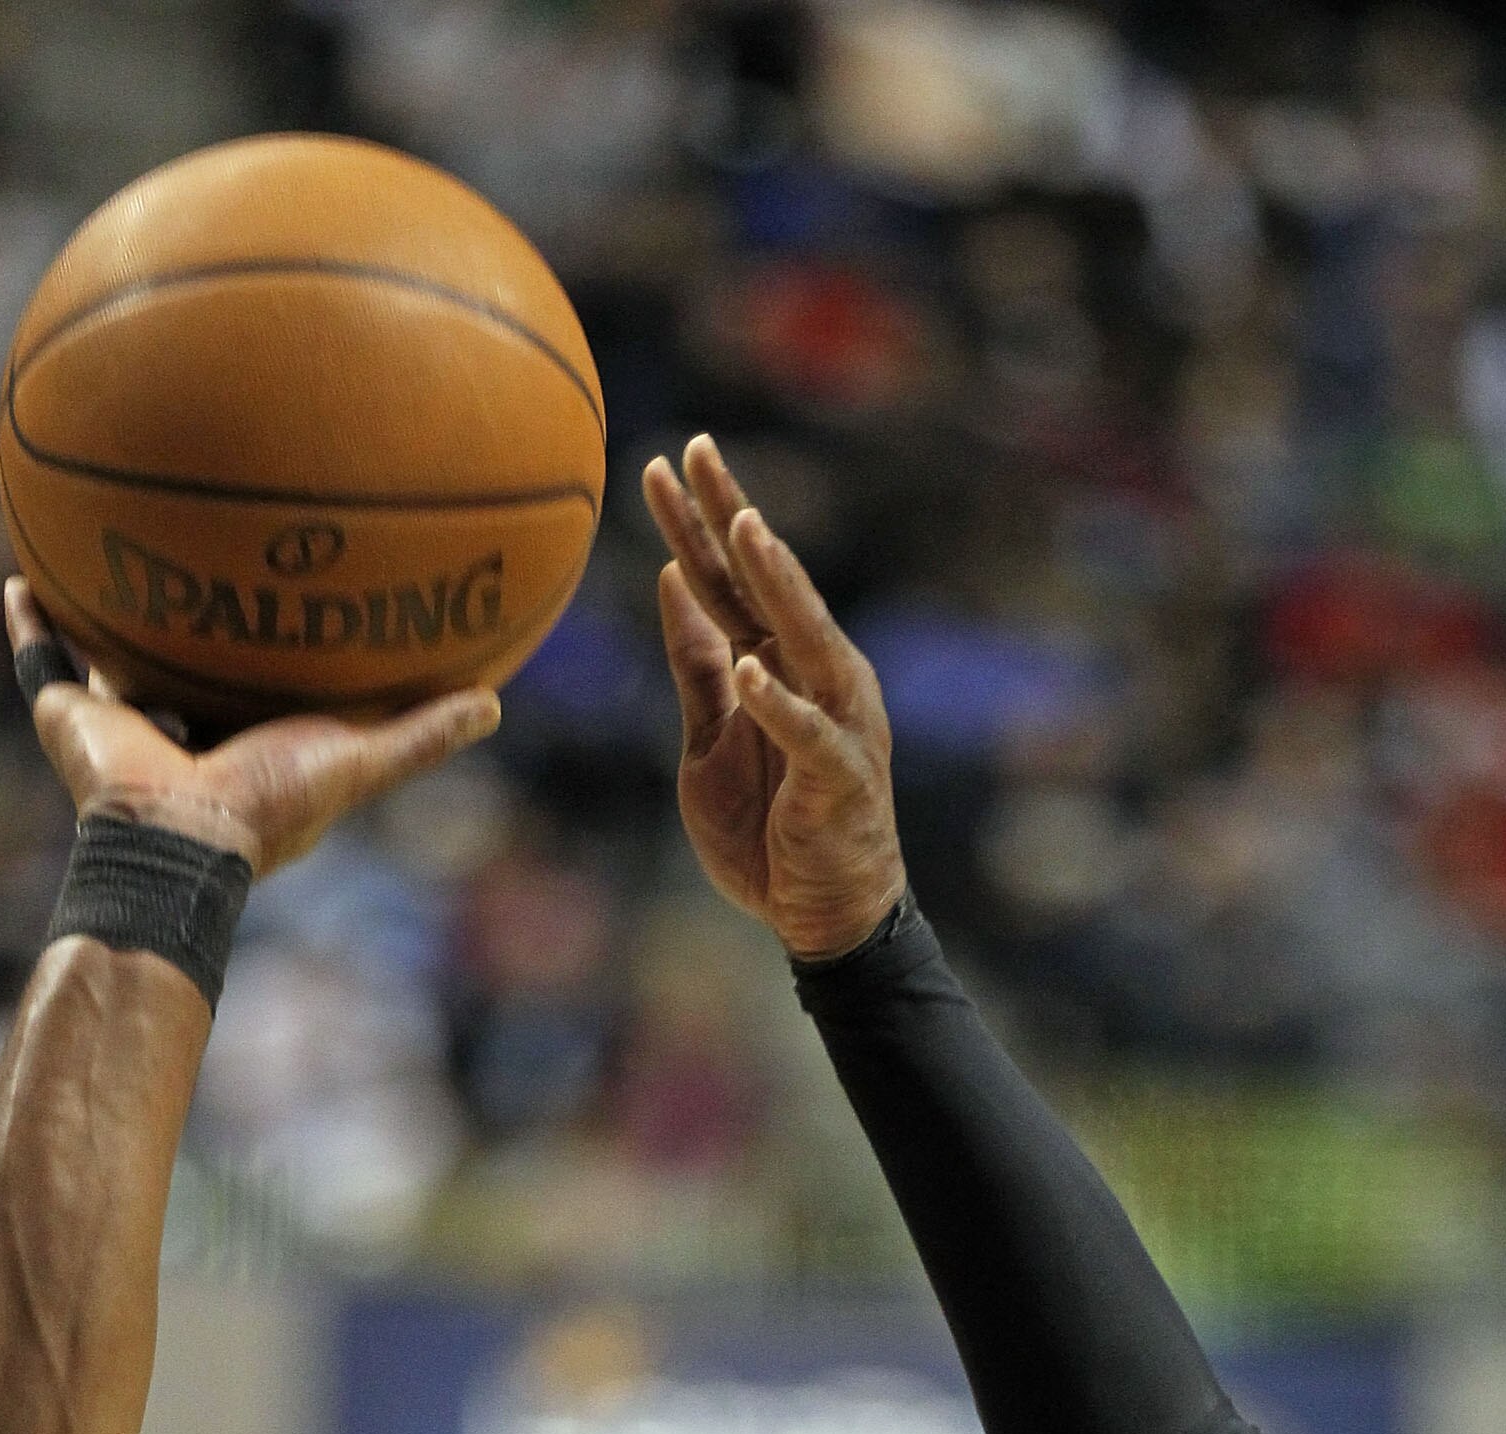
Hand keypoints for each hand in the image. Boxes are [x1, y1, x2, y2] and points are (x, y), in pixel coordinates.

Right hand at [4, 578, 500, 878]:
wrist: (180, 840)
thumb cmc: (269, 808)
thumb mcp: (361, 762)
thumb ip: (422, 736)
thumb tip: (496, 706)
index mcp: (237, 736)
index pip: (249, 684)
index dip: (261, 649)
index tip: (277, 602)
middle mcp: (176, 723)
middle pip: (175, 665)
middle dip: (179, 625)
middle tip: (190, 562)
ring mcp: (119, 720)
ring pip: (104, 658)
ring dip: (97, 614)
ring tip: (93, 550)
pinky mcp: (69, 714)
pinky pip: (40, 659)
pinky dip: (27, 623)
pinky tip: (19, 576)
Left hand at [642, 436, 906, 960]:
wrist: (823, 910)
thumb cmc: (769, 825)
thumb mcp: (710, 736)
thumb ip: (696, 663)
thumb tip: (671, 579)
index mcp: (778, 662)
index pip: (730, 581)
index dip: (699, 523)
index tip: (666, 462)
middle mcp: (813, 675)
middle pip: (763, 587)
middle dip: (731, 519)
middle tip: (698, 451)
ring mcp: (833, 721)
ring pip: (802, 640)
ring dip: (775, 585)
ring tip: (744, 531)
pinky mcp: (839, 777)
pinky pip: (807, 736)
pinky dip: (781, 706)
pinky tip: (756, 672)